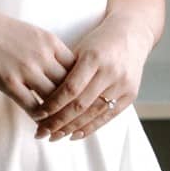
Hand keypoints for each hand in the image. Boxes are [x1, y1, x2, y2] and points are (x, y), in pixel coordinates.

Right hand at [0, 0, 75, 118]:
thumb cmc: (3, 30)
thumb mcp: (35, 34)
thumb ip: (51, 51)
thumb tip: (65, 69)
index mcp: (52, 43)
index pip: (77, 69)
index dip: (80, 85)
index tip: (80, 96)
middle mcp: (43, 56)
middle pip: (69, 86)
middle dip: (73, 103)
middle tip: (74, 116)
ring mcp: (27, 70)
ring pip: (53, 99)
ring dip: (57, 114)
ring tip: (59, 123)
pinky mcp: (10, 82)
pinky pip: (32, 106)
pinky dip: (39, 116)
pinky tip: (40, 121)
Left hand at [33, 21, 146, 139]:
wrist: (132, 34)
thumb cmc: (98, 42)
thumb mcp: (79, 50)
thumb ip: (64, 72)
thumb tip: (38, 96)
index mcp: (94, 57)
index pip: (70, 88)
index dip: (53, 105)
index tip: (37, 115)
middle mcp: (110, 72)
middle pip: (81, 104)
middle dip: (58, 122)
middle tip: (41, 132)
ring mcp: (122, 84)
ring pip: (93, 113)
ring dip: (72, 128)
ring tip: (54, 136)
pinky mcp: (131, 94)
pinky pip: (108, 116)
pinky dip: (90, 127)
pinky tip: (74, 135)